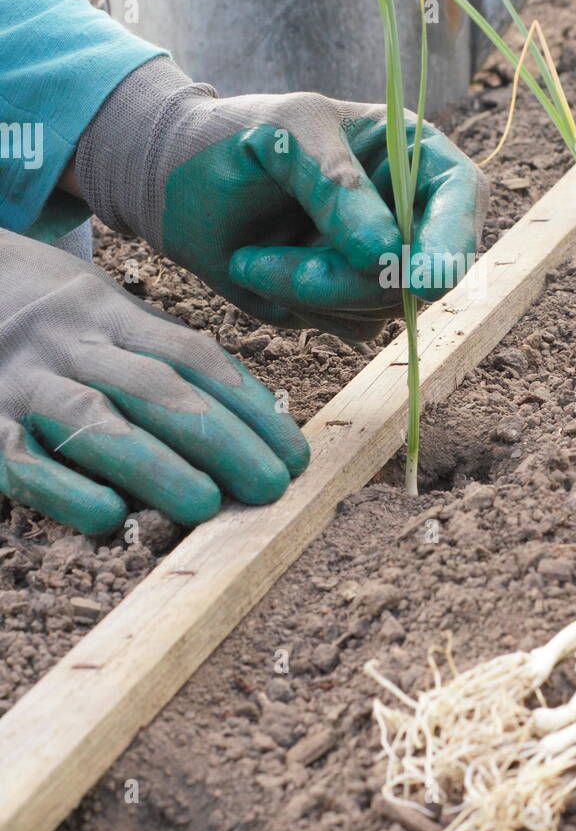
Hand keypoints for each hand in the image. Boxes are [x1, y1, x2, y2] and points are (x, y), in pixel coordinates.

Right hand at [0, 230, 308, 535]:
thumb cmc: (48, 317)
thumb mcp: (105, 312)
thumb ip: (161, 355)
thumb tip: (250, 422)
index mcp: (111, 314)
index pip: (193, 357)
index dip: (249, 407)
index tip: (294, 456)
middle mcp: (69, 342)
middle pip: (153, 388)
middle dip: (219, 439)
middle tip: (269, 486)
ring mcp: (20, 380)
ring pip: (90, 418)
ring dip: (152, 464)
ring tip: (205, 505)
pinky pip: (17, 457)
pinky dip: (61, 488)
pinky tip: (105, 517)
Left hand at [73, 59, 487, 341]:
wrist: (175, 184)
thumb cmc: (236, 137)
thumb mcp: (287, 136)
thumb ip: (338, 188)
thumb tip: (386, 254)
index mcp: (415, 153)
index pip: (463, 199)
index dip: (450, 241)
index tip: (420, 278)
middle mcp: (413, 211)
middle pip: (426, 269)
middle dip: (352, 279)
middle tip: (276, 268)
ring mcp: (384, 261)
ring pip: (385, 306)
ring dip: (313, 292)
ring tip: (251, 257)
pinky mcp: (351, 302)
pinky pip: (351, 327)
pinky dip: (300, 307)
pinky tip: (261, 271)